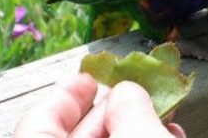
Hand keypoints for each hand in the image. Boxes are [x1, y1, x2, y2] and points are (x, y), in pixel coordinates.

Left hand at [14, 73, 185, 137]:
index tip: (89, 75)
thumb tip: (128, 90)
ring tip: (163, 113)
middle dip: (111, 110)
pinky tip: (168, 136)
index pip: (39, 122)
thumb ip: (130, 106)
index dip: (66, 94)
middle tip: (136, 90)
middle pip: (76, 136)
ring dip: (133, 128)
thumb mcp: (139, 137)